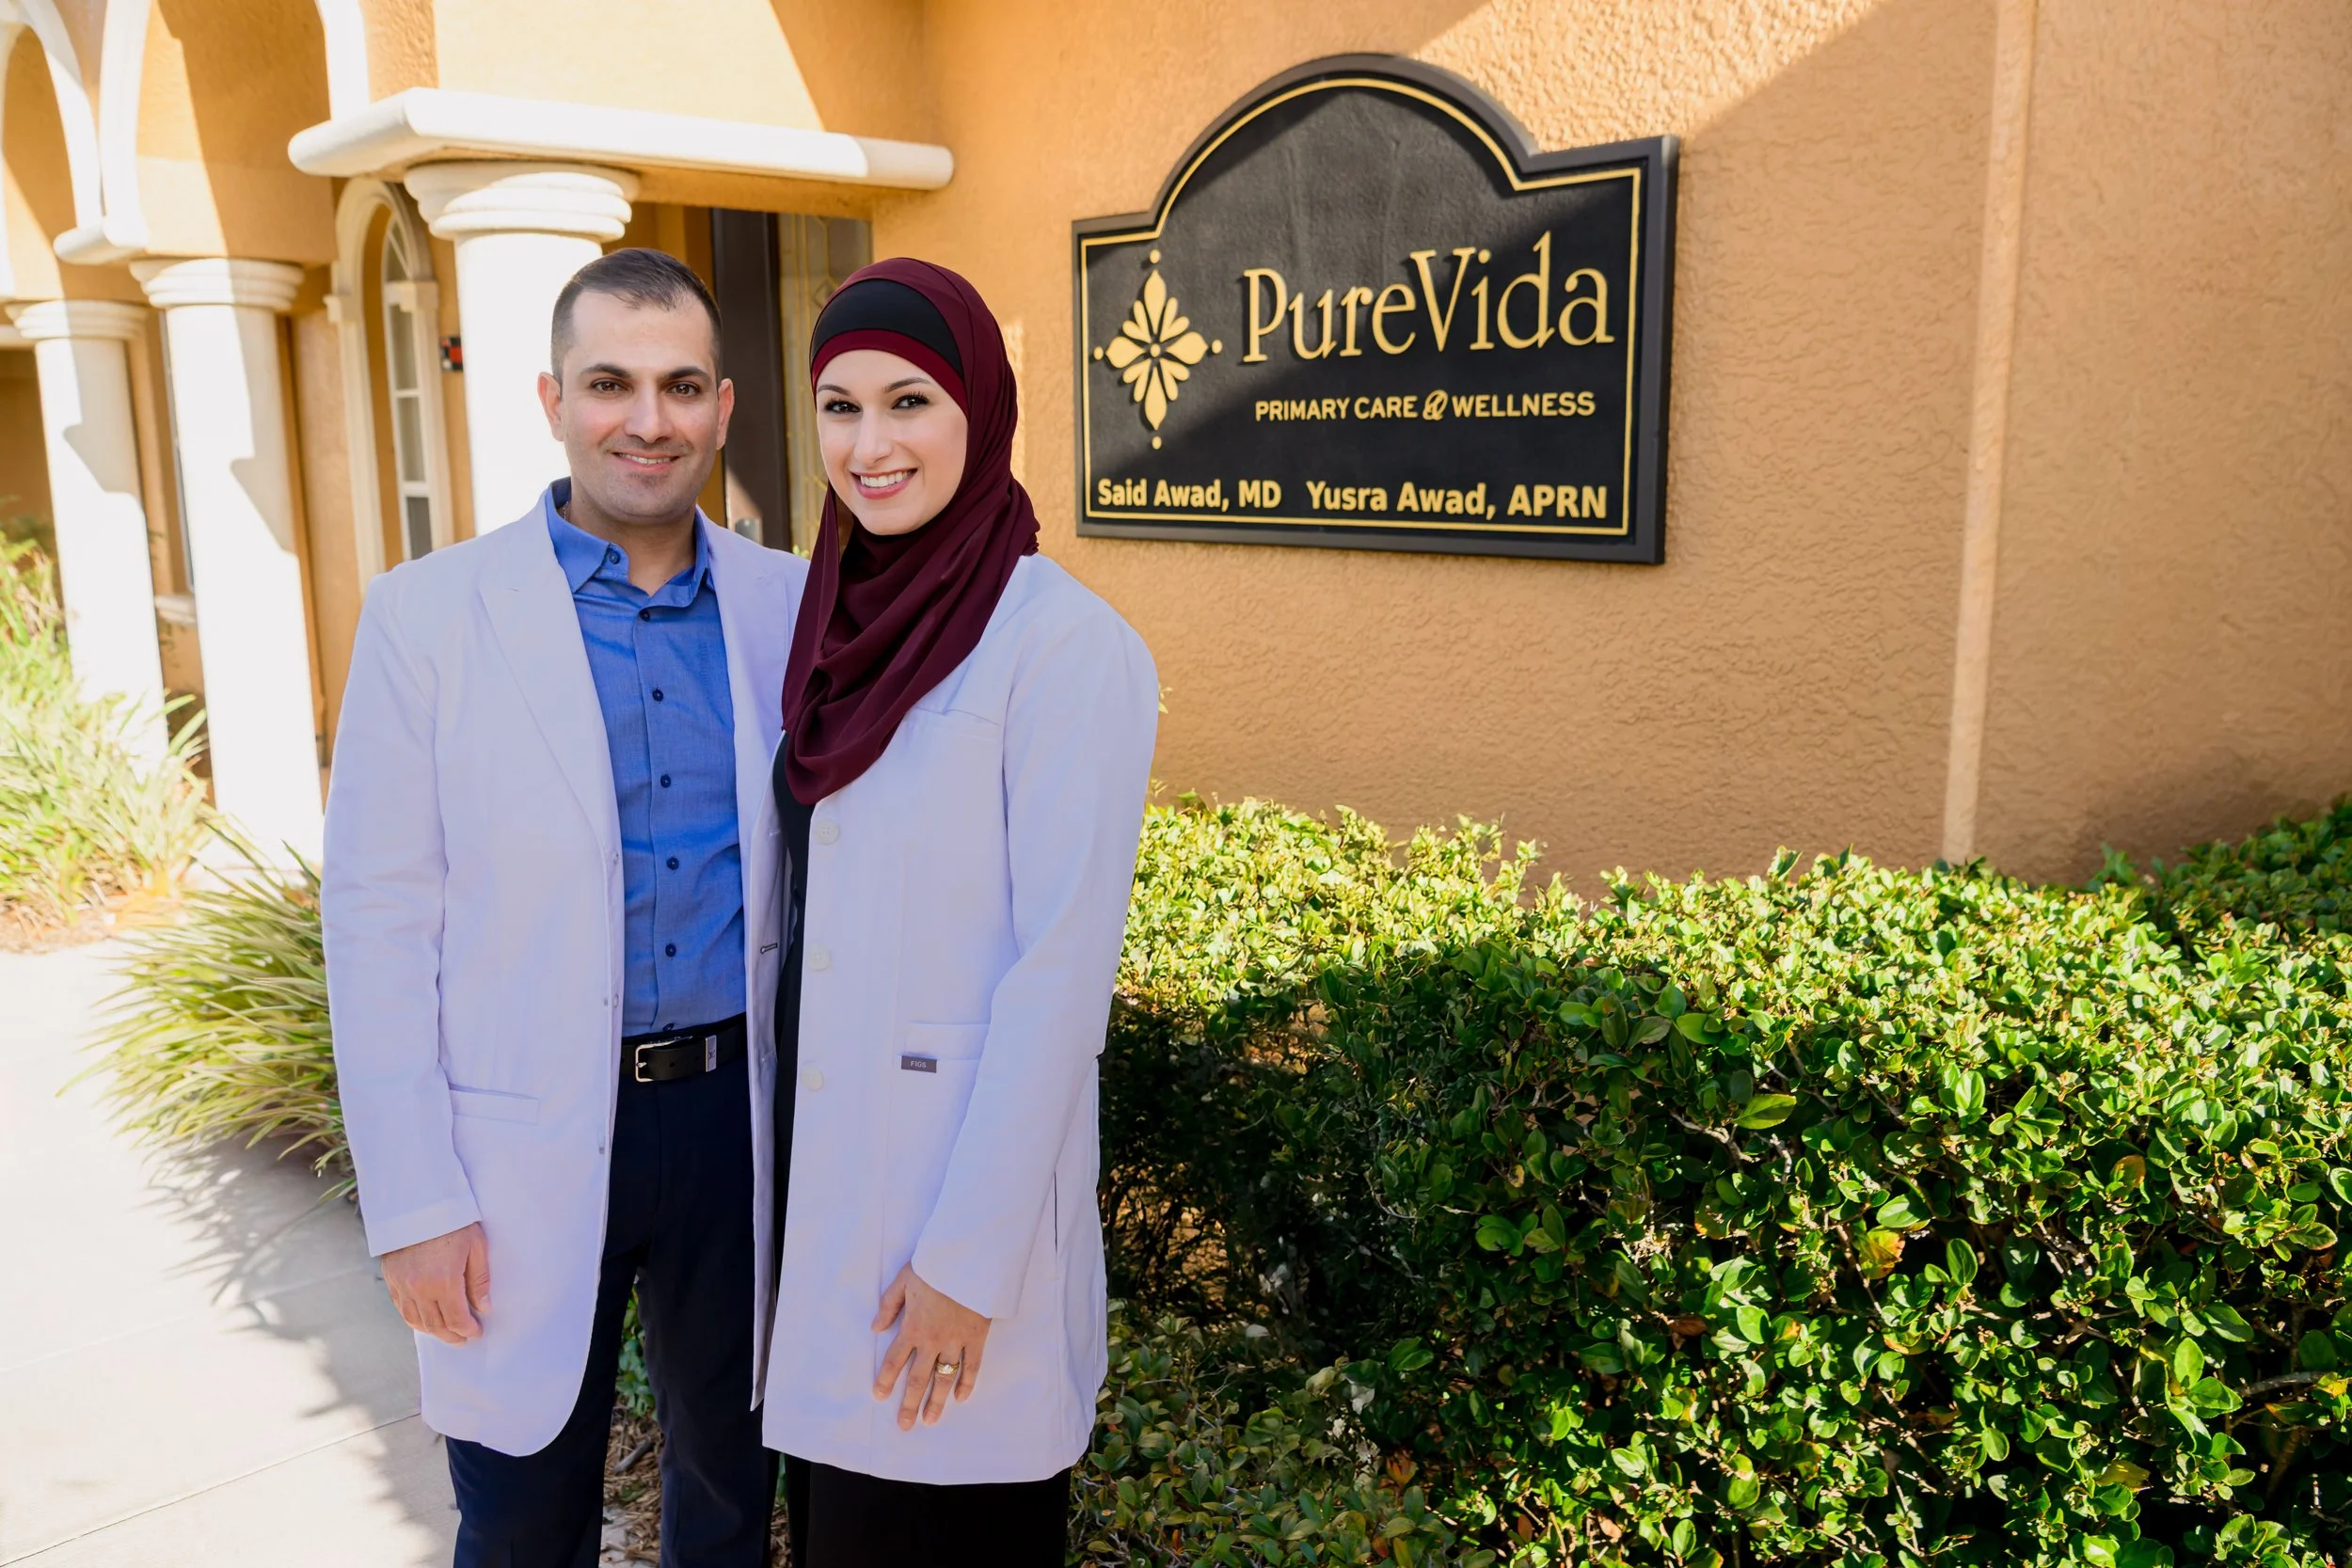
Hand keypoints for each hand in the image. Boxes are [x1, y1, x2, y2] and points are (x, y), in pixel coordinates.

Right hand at [381, 1222, 489, 1344]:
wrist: (417, 1203)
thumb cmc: (453, 1221)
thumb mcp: (476, 1246)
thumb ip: (479, 1279)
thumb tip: (483, 1307)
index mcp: (444, 1281)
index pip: (457, 1318)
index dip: (468, 1329)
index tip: (476, 1332)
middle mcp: (420, 1288)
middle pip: (436, 1324)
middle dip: (451, 1335)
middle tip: (463, 1339)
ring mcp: (402, 1285)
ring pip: (417, 1320)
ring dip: (432, 1331)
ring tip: (446, 1333)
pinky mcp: (391, 1278)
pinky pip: (402, 1308)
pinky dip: (414, 1320)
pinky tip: (425, 1321)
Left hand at [872, 1263, 988, 1428]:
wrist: (971, 1259)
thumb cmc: (935, 1266)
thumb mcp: (903, 1279)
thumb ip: (889, 1305)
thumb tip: (875, 1328)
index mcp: (912, 1326)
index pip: (894, 1360)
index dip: (886, 1380)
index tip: (879, 1396)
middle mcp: (932, 1340)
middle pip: (919, 1378)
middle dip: (910, 1403)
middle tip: (905, 1425)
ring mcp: (956, 1341)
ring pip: (945, 1377)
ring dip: (937, 1401)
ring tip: (930, 1420)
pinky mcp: (977, 1337)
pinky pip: (972, 1365)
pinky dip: (967, 1383)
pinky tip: (961, 1398)